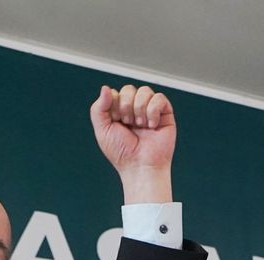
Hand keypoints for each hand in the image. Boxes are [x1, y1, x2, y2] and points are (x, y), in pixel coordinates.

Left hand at [90, 84, 174, 202]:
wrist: (140, 166)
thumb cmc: (122, 153)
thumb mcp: (102, 131)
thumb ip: (98, 108)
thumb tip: (105, 88)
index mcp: (119, 112)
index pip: (115, 93)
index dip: (114, 105)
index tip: (116, 121)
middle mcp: (134, 109)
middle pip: (129, 89)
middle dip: (126, 107)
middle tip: (128, 125)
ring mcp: (150, 110)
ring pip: (144, 91)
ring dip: (139, 109)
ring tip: (140, 126)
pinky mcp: (165, 113)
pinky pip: (159, 98)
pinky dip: (153, 111)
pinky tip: (151, 126)